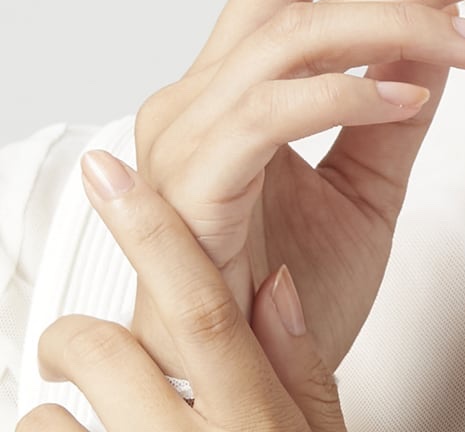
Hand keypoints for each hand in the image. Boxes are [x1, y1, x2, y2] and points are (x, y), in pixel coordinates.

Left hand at [21, 149, 341, 429]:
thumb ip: (301, 365)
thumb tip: (276, 282)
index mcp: (252, 421)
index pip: (200, 307)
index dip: (154, 232)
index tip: (113, 174)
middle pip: (107, 353)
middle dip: (76, 337)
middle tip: (78, 345)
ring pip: (47, 423)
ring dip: (55, 416)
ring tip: (86, 428)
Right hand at [127, 0, 464, 376]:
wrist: (244, 397)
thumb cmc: (288, 293)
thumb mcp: (369, 185)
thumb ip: (397, 105)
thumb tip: (446, 35)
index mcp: (240, 86)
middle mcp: (203, 92)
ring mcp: (189, 134)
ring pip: (299, 34)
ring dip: (405, 26)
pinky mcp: (192, 186)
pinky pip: (274, 110)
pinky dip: (349, 90)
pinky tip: (411, 93)